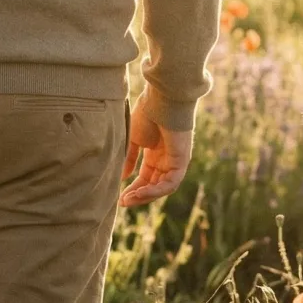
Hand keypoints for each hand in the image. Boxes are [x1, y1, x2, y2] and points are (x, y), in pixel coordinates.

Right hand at [120, 90, 192, 206]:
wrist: (162, 99)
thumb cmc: (147, 113)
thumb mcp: (133, 140)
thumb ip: (129, 158)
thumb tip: (122, 177)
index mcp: (156, 153)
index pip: (146, 177)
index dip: (133, 188)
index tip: (120, 197)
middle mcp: (167, 159)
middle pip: (154, 185)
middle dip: (138, 195)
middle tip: (122, 202)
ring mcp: (176, 161)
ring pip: (163, 187)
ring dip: (146, 196)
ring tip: (129, 200)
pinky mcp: (182, 161)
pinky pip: (170, 183)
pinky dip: (155, 190)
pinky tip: (140, 192)